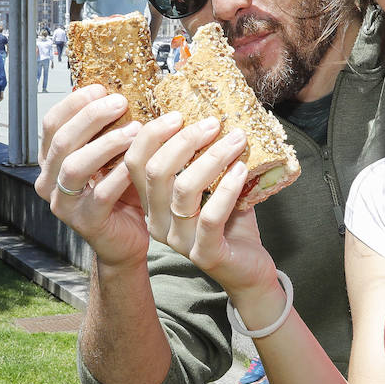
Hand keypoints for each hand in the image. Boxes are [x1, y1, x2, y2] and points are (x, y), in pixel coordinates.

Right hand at [35, 85, 146, 267]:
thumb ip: (107, 129)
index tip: (102, 89)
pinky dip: (120, 175)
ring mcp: (64, 204)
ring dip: (106, 144)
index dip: (75, 103)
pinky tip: (138, 163)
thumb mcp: (111, 155)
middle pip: (62, 141)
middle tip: (121, 102)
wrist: (129, 237)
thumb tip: (119, 89)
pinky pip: (101, 195)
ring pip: (75, 167)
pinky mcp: (85, 223)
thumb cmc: (121, 191)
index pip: (52, 123)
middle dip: (91, 117)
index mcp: (52, 160)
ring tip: (136, 130)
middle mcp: (49, 181)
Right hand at [125, 114, 276, 298]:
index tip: (179, 113)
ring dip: (212, 158)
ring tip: (236, 139)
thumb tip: (209, 113)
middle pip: (155, 171)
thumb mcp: (212, 185)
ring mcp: (179, 241)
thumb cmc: (230, 222)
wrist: (249, 270)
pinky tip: (241, 169)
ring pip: (183, 189)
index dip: (152, 134)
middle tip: (213, 122)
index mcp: (152, 203)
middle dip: (185, 140)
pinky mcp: (205, 254)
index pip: (134, 162)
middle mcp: (158, 222)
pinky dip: (227, 187)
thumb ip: (203, 157)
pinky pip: (210, 216)